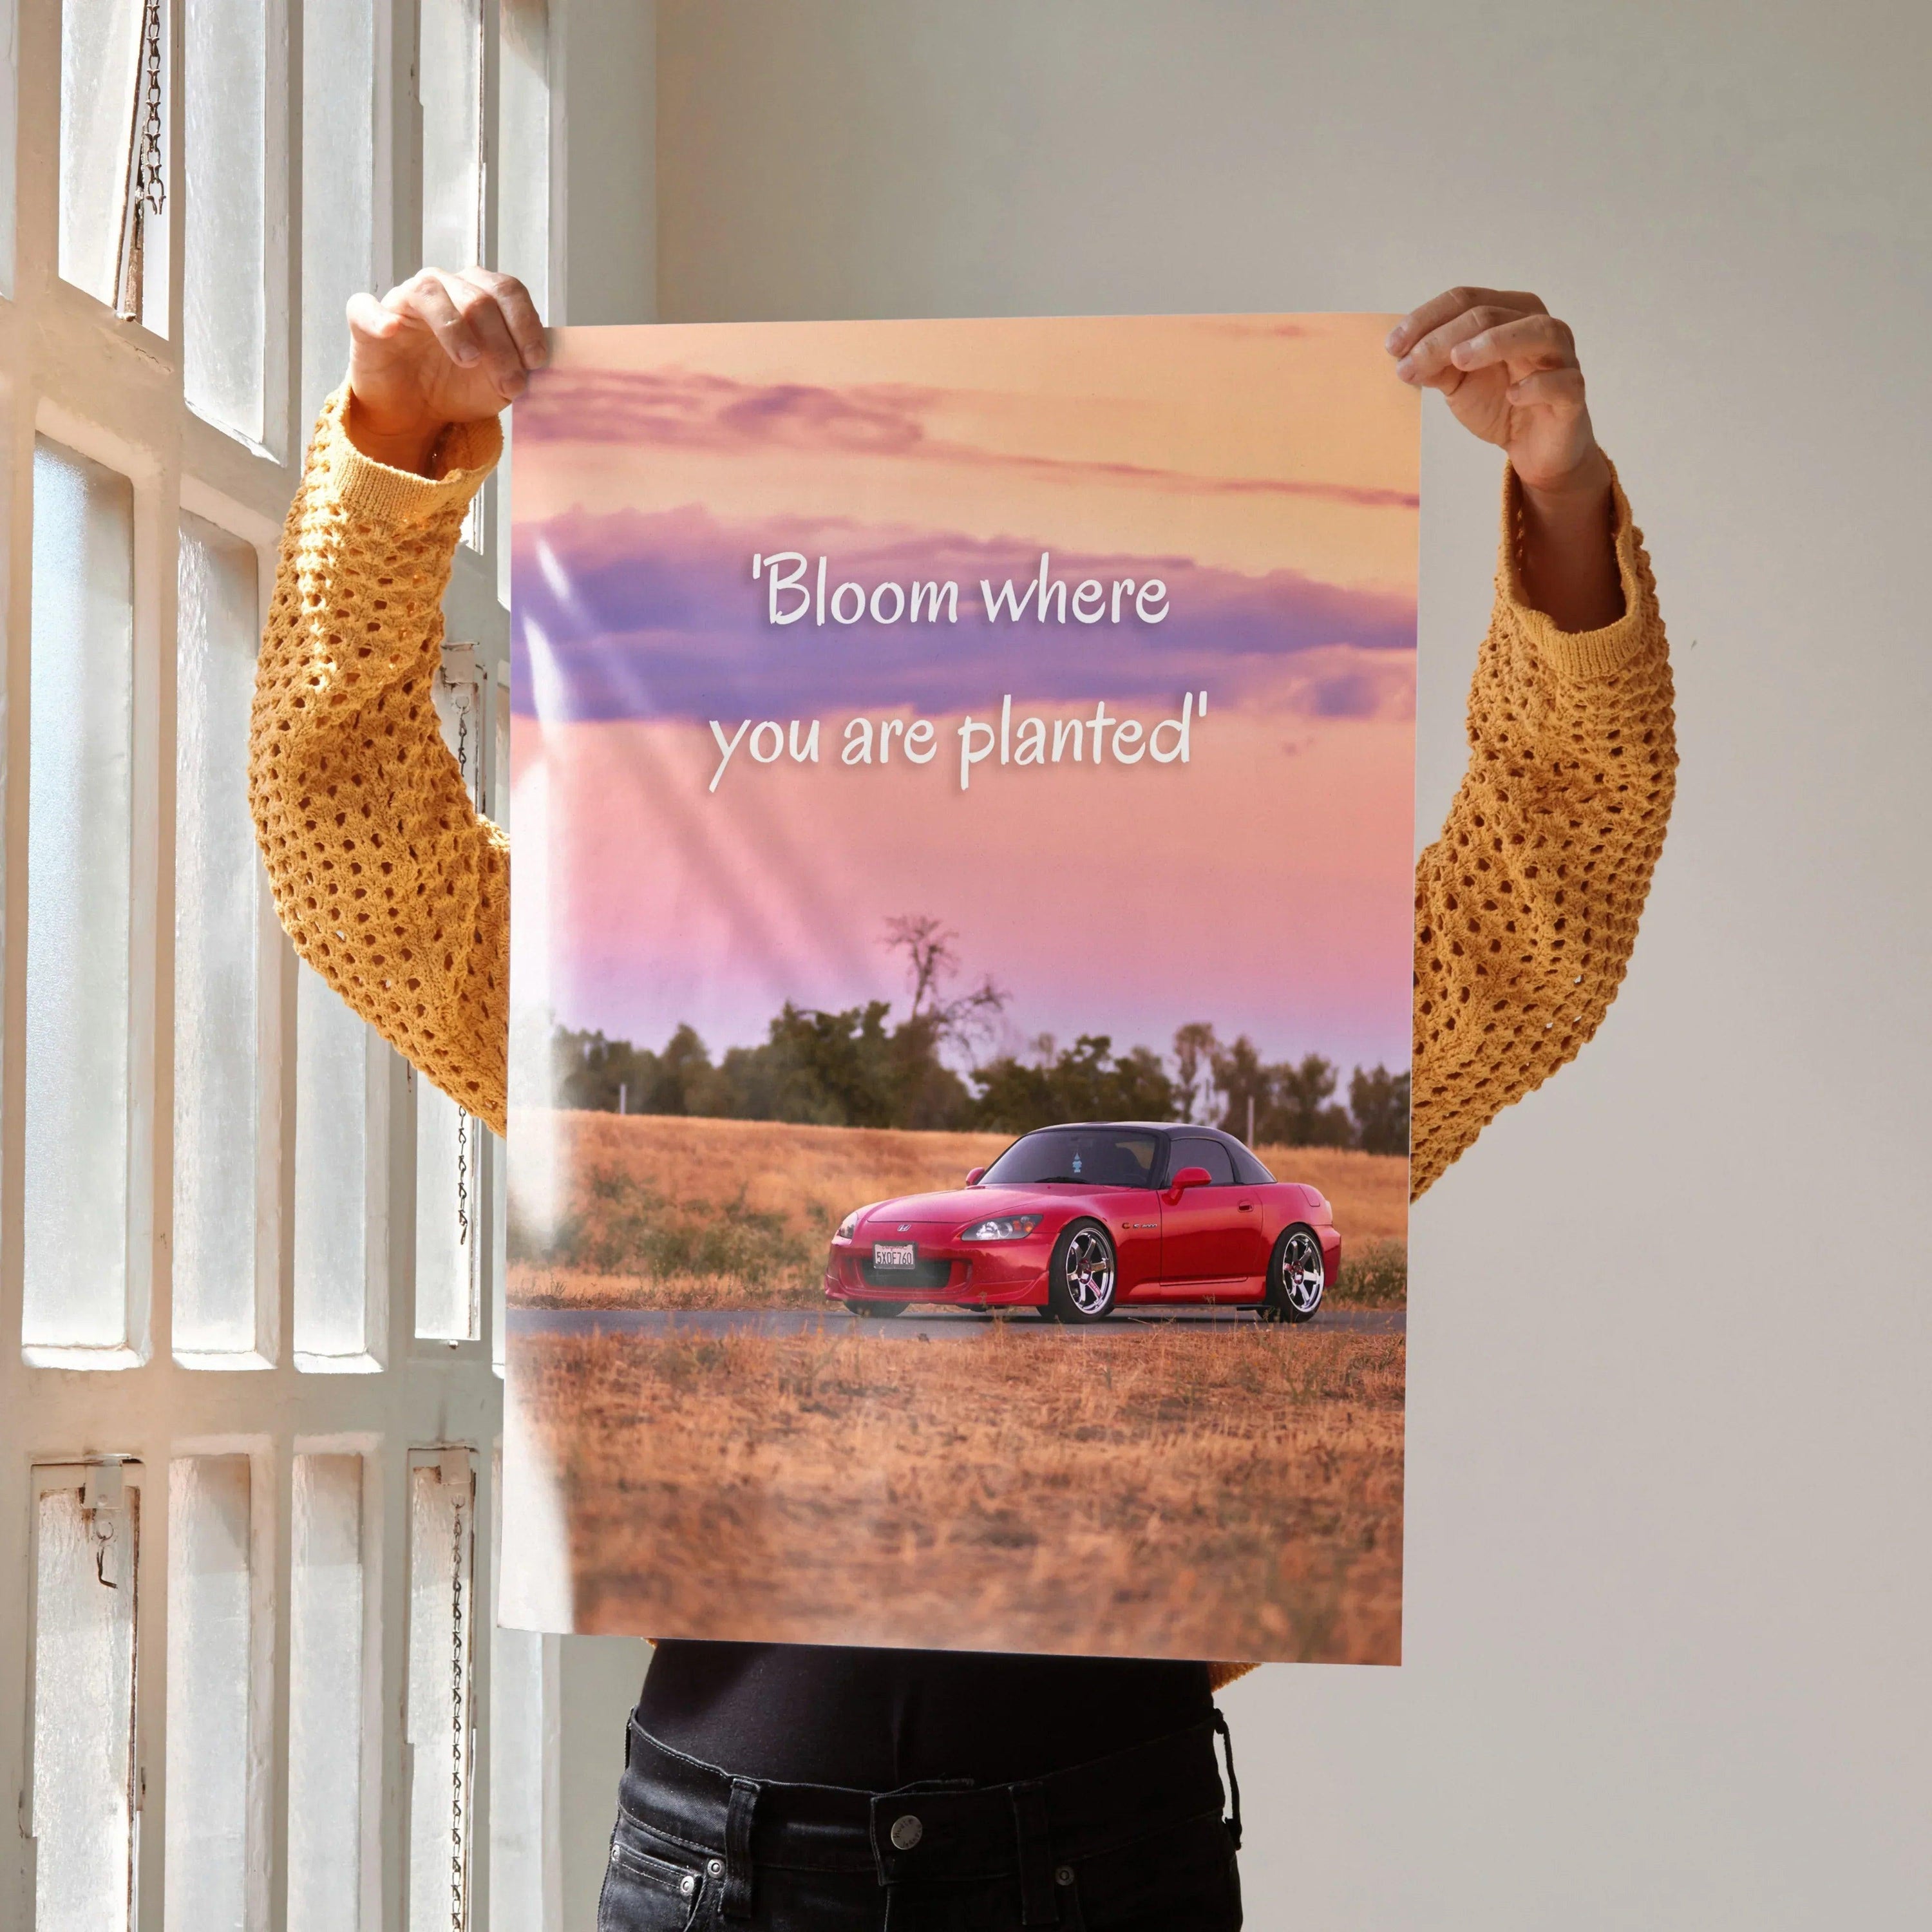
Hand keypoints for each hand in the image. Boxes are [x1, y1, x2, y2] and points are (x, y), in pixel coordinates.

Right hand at [345, 267, 546, 473]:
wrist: (415, 412)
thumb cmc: (459, 387)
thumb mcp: (500, 382)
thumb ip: (521, 366)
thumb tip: (545, 360)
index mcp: (479, 294)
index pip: (507, 291)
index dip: (525, 323)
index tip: (536, 361)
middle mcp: (444, 288)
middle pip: (477, 297)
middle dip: (501, 343)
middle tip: (511, 383)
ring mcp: (404, 301)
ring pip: (430, 293)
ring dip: (455, 327)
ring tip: (469, 361)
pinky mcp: (367, 321)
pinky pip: (366, 308)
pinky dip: (378, 317)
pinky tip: (391, 330)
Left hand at [1387, 287, 1606, 499]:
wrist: (1534, 448)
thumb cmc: (1500, 404)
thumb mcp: (1458, 383)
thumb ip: (1435, 366)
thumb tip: (1403, 356)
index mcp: (1509, 314)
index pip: (1466, 299)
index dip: (1427, 318)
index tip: (1392, 346)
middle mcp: (1538, 326)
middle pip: (1491, 314)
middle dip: (1444, 337)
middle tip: (1410, 363)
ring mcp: (1561, 357)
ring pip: (1537, 332)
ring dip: (1495, 342)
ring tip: (1458, 360)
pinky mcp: (1573, 393)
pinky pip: (1562, 381)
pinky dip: (1537, 385)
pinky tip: (1512, 395)